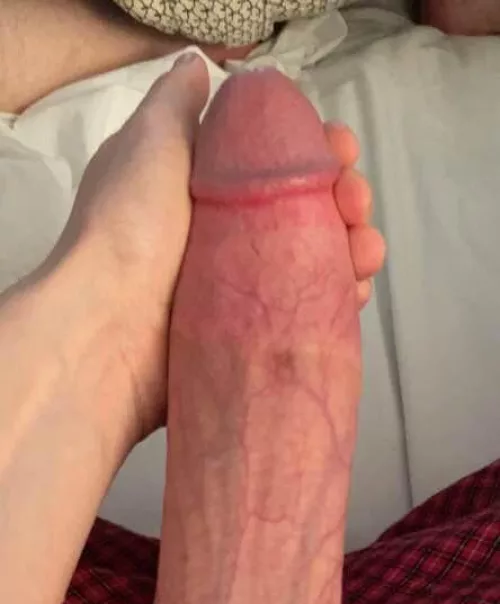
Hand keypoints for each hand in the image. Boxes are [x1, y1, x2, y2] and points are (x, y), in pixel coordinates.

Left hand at [63, 56, 383, 444]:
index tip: (340, 148)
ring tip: (365, 250)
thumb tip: (198, 67)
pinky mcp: (249, 334)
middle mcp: (224, 237)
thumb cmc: (128, 228)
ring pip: (314, 261)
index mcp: (204, 190)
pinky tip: (354, 289)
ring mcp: (240, 289)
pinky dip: (338, 298)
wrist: (106, 329)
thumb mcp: (150, 142)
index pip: (275, 161)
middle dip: (344, 199)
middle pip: (305, 211)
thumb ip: (179, 104)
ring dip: (353, 248)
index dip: (314, 151)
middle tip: (354, 202)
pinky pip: (306, 310)